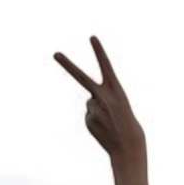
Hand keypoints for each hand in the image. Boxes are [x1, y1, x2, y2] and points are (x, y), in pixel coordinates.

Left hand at [53, 35, 145, 165]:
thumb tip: (88, 101)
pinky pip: (89, 116)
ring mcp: (94, 108)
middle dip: (67, 64)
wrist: (129, 147)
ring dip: (99, 112)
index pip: (106, 66)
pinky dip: (96, 122)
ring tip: (110, 123)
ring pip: (90, 104)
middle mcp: (103, 96)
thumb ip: (102, 97)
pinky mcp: (88, 120)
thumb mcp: (120, 105)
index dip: (99, 52)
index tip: (91, 37)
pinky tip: (104, 129)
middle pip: (81, 77)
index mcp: (116, 90)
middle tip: (55, 54)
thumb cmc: (128, 125)